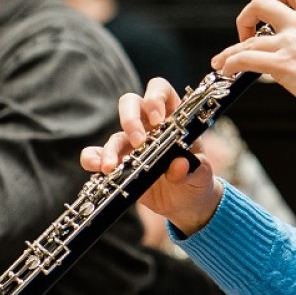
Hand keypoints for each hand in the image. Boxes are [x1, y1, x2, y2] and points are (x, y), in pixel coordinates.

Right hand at [79, 77, 223, 235]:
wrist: (186, 204)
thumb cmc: (197, 179)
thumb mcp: (202, 174)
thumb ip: (194, 169)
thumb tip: (179, 164)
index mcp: (173, 117)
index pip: (160, 90)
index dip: (155, 98)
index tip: (157, 119)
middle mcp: (149, 125)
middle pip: (131, 103)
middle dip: (130, 119)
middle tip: (138, 141)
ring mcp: (131, 143)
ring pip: (115, 133)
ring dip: (111, 148)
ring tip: (111, 167)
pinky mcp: (119, 162)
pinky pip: (98, 155)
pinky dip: (93, 159)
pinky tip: (98, 168)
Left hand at [213, 0, 295, 121]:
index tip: (271, 12)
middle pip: (261, 1)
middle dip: (247, 16)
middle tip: (247, 33)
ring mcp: (291, 43)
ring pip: (248, 38)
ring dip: (231, 49)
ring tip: (222, 61)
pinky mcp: (283, 64)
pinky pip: (245, 59)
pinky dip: (230, 63)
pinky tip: (228, 70)